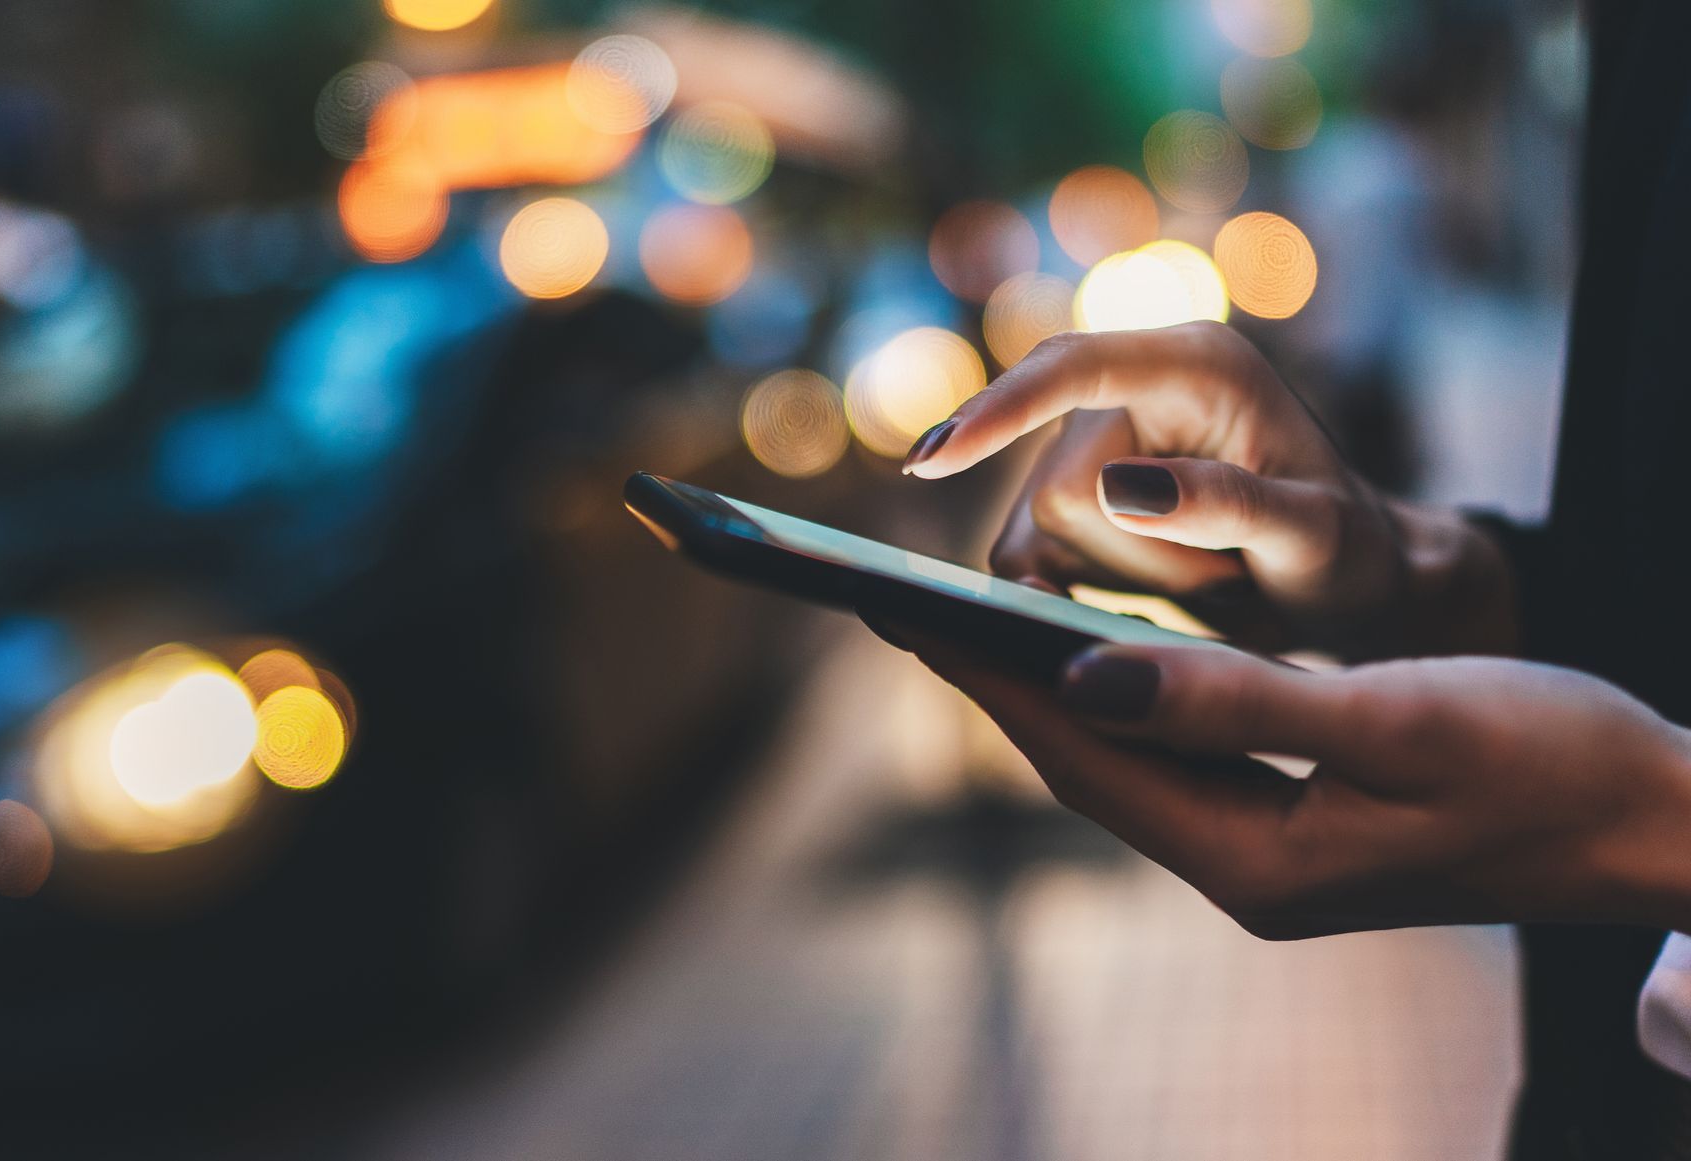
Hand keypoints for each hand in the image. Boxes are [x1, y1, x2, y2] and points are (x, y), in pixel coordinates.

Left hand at [887, 627, 1690, 938]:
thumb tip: (1083, 679)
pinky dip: (1113, 696)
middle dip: (985, 679)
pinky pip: (1171, 752)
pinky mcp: (1297, 819)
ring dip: (1038, 686)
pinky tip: (1083, 655)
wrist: (1657, 822)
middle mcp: (1244, 867)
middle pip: (1079, 761)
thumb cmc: (1554, 762)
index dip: (982, 675)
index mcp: (1255, 858)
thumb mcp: (1401, 721)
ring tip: (960, 617)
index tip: (894, 606)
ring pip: (1119, 757)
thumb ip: (1238, 703)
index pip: (1079, 755)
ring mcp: (1268, 850)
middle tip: (891, 600)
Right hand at [902, 323, 1516, 658]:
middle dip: (1135, 557)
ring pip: (1037, 536)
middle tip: (1228, 572)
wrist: (1349, 577)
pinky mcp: (1069, 496)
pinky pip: (1026, 559)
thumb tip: (1115, 487)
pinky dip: (1078, 592)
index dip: (998, 410)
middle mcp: (1132, 387)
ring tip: (1209, 577)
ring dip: (1119, 580)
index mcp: (1195, 363)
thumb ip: (1225, 506)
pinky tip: (1148, 599)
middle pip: (1056, 489)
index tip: (933, 459)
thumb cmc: (1350, 549)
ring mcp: (1094, 442)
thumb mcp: (1314, 535)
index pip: (1070, 367)